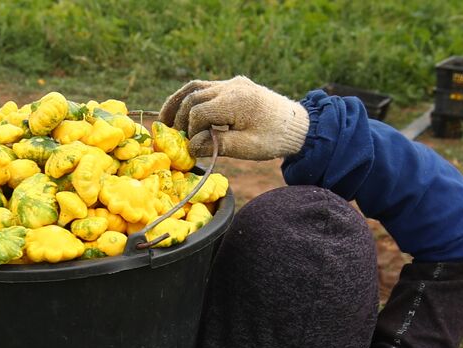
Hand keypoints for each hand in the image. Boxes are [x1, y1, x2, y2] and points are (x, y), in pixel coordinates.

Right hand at [158, 76, 309, 160]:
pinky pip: (205, 88)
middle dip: (180, 117)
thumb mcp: (246, 148)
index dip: (191, 131)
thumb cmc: (273, 139)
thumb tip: (191, 146)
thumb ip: (216, 145)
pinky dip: (190, 99)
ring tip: (165, 120)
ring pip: (195, 87)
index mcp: (236, 101)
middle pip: (193, 97)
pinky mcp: (234, 86)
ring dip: (178, 103)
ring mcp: (233, 84)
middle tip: (171, 136)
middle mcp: (232, 87)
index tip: (194, 147)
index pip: (199, 113)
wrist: (297, 126)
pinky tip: (181, 112)